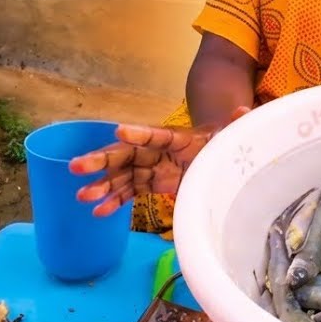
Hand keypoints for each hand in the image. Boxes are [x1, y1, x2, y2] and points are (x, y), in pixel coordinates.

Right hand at [68, 106, 250, 217]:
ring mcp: (150, 167)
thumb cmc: (219, 142)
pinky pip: (128, 192)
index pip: (154, 135)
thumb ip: (235, 124)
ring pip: (121, 176)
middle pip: (125, 154)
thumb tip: (245, 109)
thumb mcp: (228, 135)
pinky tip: (97, 212)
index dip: (138, 134)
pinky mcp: (150, 183)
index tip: (119, 132)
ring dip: (101, 185)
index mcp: (175, 138)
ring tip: (81, 196)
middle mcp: (156, 151)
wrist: (215, 151)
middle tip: (76, 166)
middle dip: (101, 160)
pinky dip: (113, 201)